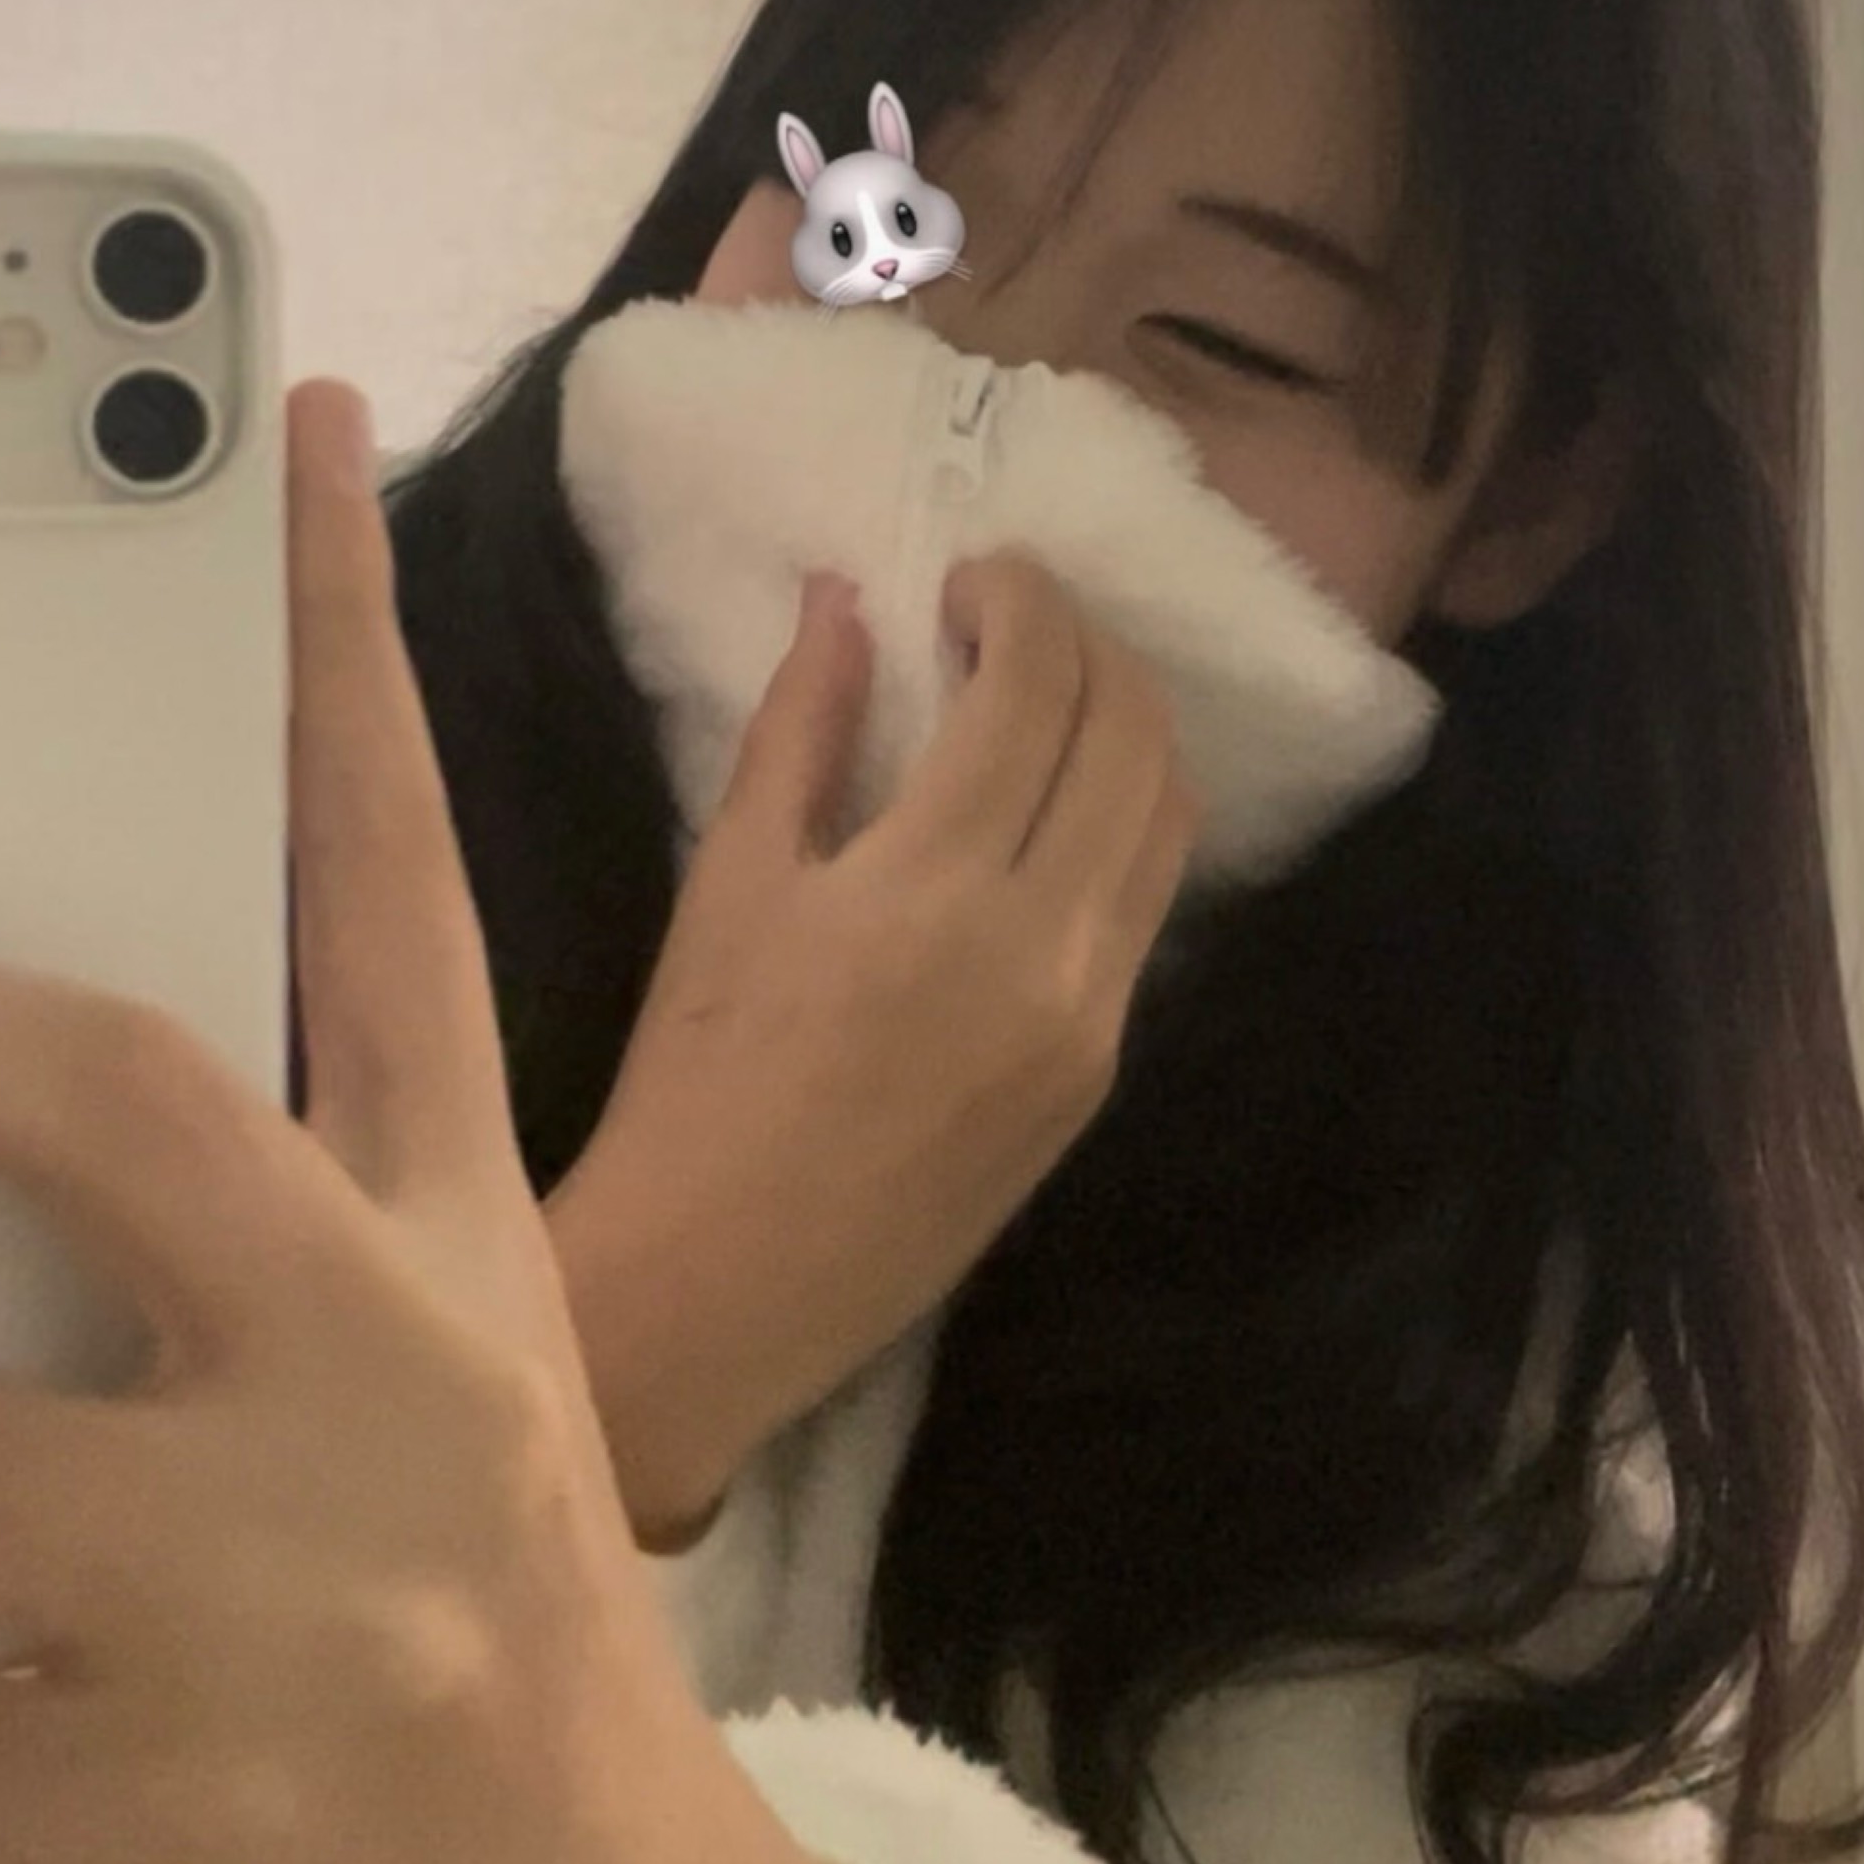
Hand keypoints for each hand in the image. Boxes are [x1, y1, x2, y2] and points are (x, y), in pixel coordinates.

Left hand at [0, 386, 856, 1863]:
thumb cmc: (473, 1606)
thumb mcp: (428, 1368)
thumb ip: (263, 1209)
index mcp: (455, 1232)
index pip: (403, 884)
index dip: (337, 649)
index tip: (284, 435)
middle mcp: (394, 1371)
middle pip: (138, 1102)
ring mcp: (301, 1602)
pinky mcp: (192, 1816)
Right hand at [550, 544, 1198, 1523]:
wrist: (720, 1284)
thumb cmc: (694, 1078)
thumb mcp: (732, 882)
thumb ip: (801, 728)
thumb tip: (844, 598)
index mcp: (936, 885)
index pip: (1038, 684)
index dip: (1019, 598)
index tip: (967, 579)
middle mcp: (1044, 945)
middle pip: (1133, 732)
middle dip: (1085, 643)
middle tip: (1011, 622)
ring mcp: (1091, 1018)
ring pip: (1168, 817)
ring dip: (1125, 726)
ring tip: (1045, 700)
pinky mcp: (1100, 1075)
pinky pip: (1145, 908)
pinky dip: (1120, 824)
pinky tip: (1048, 811)